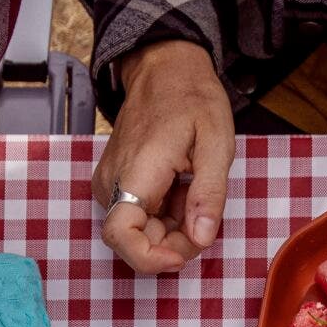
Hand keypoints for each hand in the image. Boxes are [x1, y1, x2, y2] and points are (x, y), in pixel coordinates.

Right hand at [91, 39, 235, 274]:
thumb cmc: (191, 98)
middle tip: (205, 218)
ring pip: (139, 230)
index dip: (150, 258)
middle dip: (173, 243)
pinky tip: (181, 188)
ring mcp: (110, 184)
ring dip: (172, 227)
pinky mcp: (114, 183)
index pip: (121, 237)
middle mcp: (112, 183)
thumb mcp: (216, 142)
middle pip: (135, 240)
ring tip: (194, 191)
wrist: (164, 68)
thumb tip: (202, 238)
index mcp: (135, 173)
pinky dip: (165, 215)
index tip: (182, 256)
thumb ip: (209, 193)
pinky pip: (138, 215)